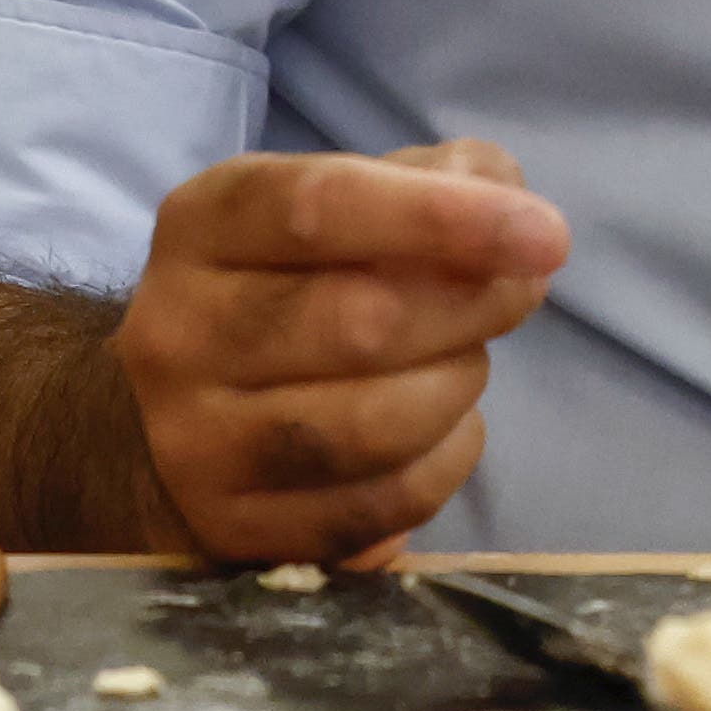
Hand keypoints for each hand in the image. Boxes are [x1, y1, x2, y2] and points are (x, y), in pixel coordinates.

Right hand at [115, 141, 573, 563]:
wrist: (165, 417)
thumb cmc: (287, 284)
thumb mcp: (337, 203)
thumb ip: (434, 180)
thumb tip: (510, 207)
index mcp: (202, 223)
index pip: (321, 207)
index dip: (442, 217)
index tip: (546, 235)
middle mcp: (177, 332)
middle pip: (361, 322)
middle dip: (473, 307)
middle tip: (521, 290)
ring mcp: (196, 444)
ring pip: (374, 426)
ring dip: (457, 386)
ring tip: (464, 359)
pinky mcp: (236, 531)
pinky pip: (380, 506)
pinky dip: (444, 462)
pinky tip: (444, 428)